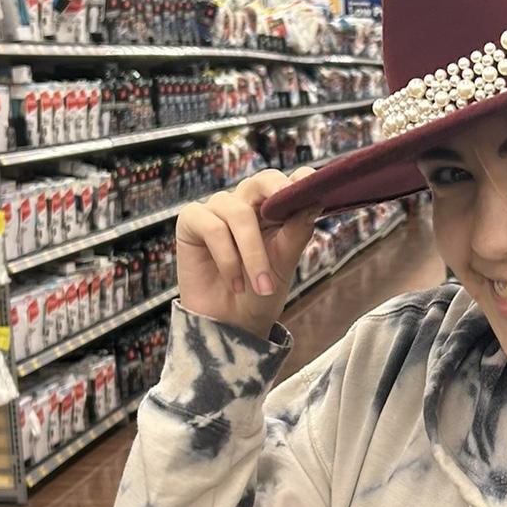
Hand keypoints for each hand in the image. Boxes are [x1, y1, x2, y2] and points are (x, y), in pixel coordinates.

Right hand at [176, 168, 321, 336]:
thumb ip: (297, 232)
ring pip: (239, 213)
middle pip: (263, 181)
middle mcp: (245, 203)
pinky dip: (228, 258)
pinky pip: (213, 228)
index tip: (315, 186)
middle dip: (278, 193)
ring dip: (253, 253)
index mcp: (273, 209)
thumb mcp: (284, 263)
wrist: (232, 326)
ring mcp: (217, 209)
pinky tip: (234, 283)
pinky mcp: (192, 220)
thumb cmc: (260, 293)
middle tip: (289, 207)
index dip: (300, 180)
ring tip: (262, 286)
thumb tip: (314, 201)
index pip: (287, 183)